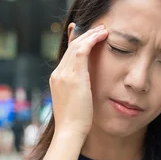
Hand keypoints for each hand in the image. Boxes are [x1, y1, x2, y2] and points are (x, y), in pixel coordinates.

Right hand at [49, 24, 107, 138]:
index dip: (76, 42)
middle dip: (85, 35)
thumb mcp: (76, 103)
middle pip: (71, 47)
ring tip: (103, 29)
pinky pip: (82, 50)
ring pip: (76, 45)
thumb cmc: (76, 123)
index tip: (84, 33)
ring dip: (91, 35)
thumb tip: (87, 90)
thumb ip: (79, 92)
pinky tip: (103, 35)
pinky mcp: (73, 76)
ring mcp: (63, 74)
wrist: (70, 131)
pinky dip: (92, 40)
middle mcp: (58, 74)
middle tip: (98, 27)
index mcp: (57, 79)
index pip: (67, 55)